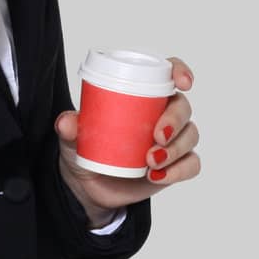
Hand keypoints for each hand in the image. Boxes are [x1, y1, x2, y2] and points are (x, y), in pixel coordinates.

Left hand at [53, 58, 200, 226]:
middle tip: (157, 136)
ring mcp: (172, 140)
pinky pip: (191, 164)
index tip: (182, 83)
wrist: (89, 186)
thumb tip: (66, 122)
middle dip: (174, 120)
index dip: (180, 71)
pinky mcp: (176, 165)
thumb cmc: (85, 149)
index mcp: (141, 95)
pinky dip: (179, 170)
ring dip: (176, 148)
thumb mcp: (73, 138)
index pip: (168, 73)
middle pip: (182, 107)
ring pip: (190, 135)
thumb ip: (70, 128)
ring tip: (150, 162)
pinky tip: (157, 176)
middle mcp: (162, 113)